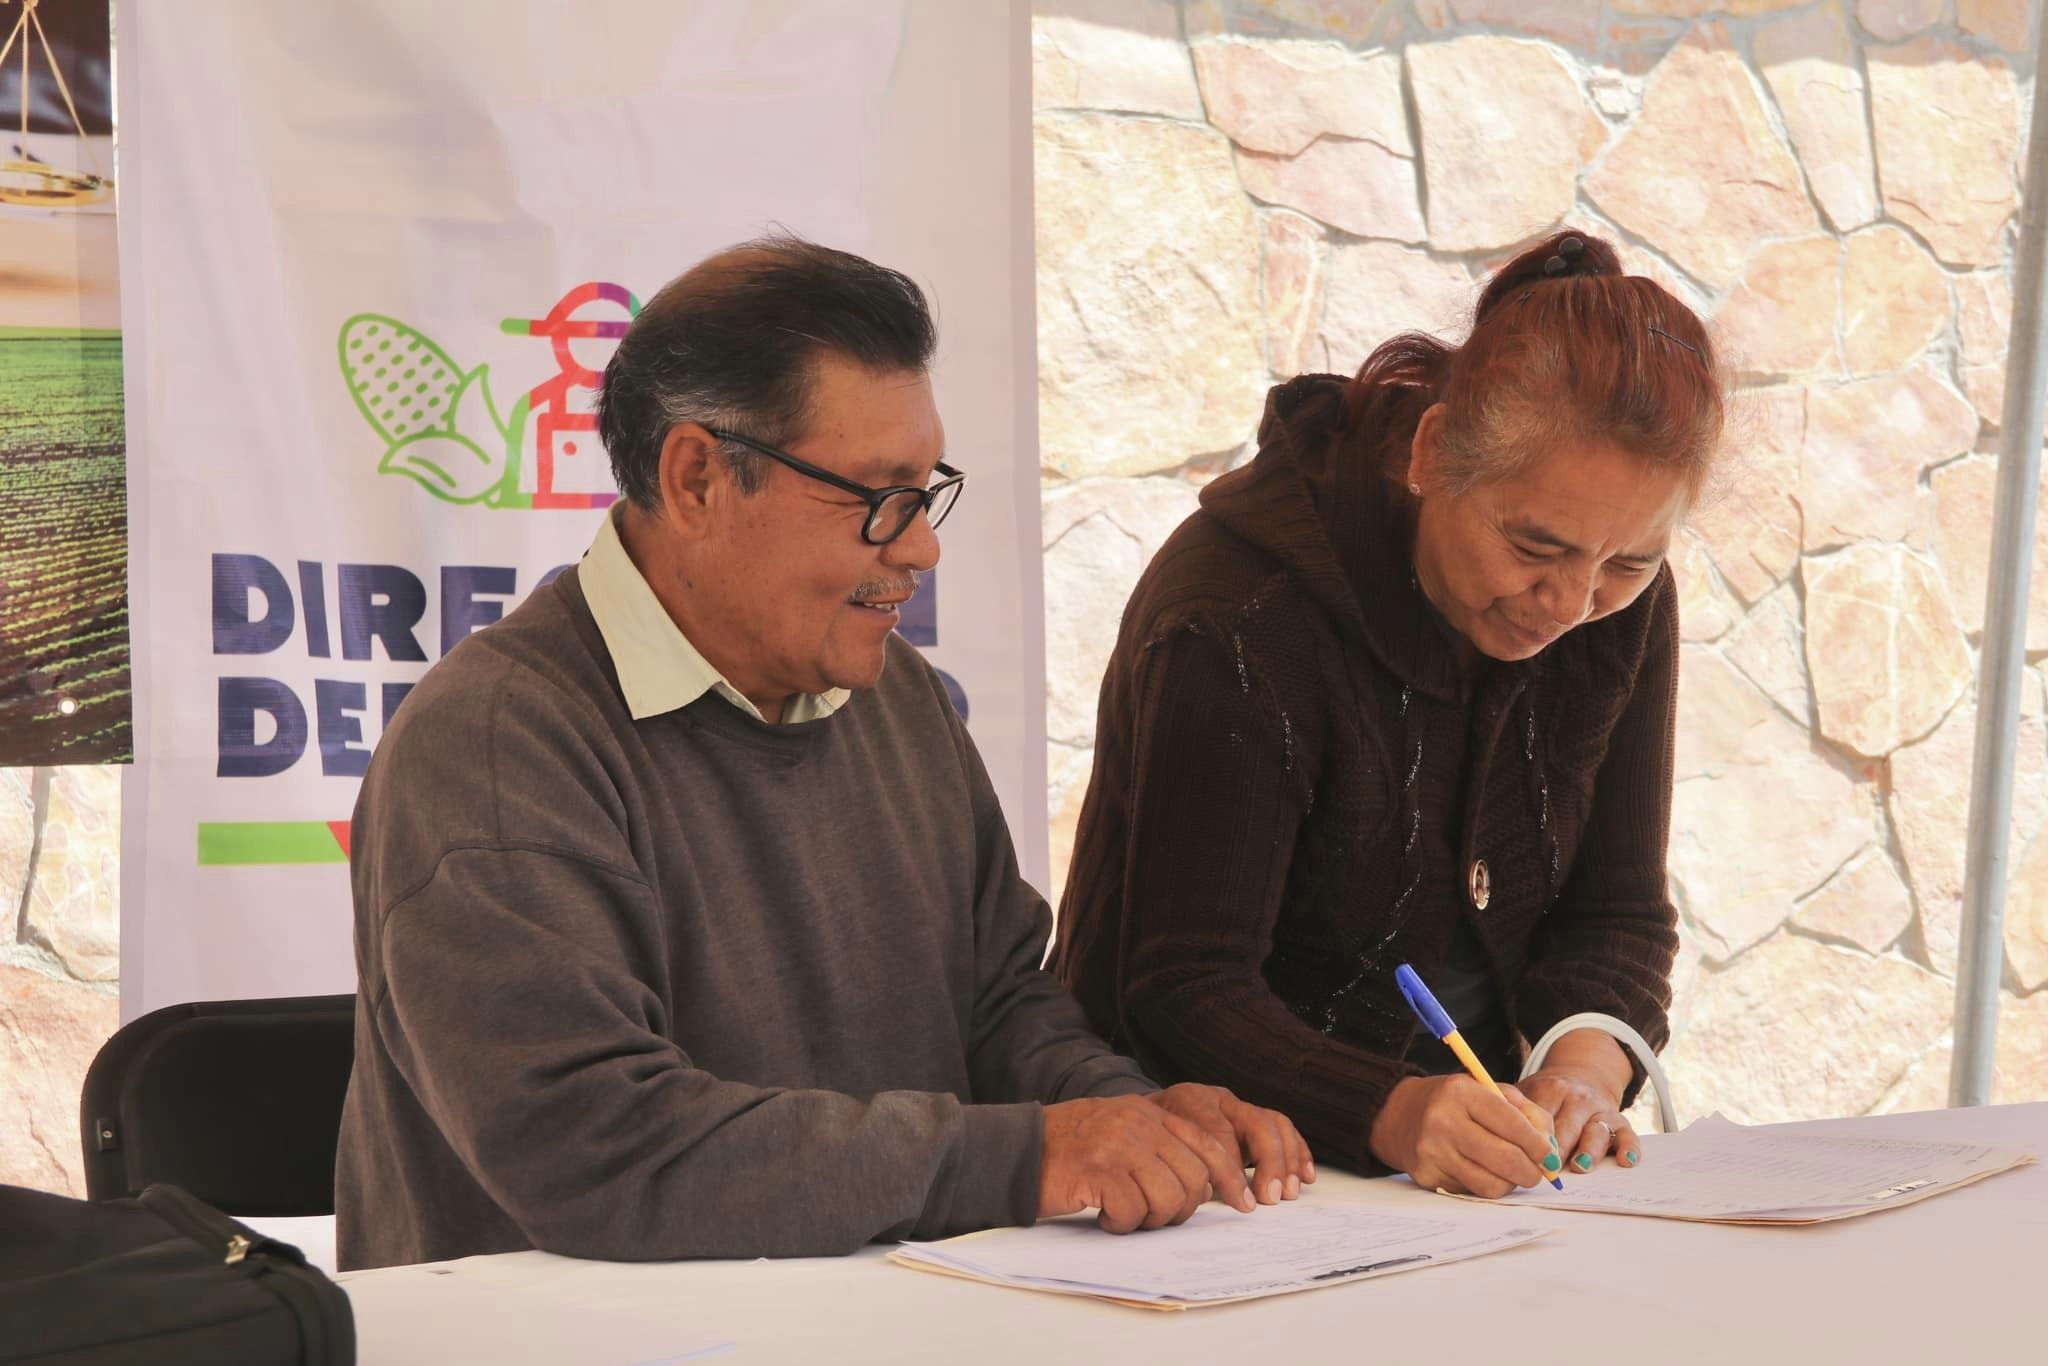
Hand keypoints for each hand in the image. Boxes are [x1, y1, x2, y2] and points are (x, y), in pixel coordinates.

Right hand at [1040, 1094, 1259, 1232]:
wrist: (1015, 1151)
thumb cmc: (1068, 1151)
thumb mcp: (1119, 1134)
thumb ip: (1157, 1146)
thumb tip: (1203, 1184)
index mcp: (1147, 1112)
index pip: (1207, 1142)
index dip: (1230, 1176)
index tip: (1243, 1203)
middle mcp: (1137, 1122)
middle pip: (1193, 1177)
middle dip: (1181, 1209)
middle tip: (1150, 1216)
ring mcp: (1118, 1143)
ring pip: (1168, 1197)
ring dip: (1149, 1219)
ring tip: (1123, 1214)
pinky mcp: (1097, 1169)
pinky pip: (1132, 1210)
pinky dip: (1121, 1224)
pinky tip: (1103, 1217)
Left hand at [1144, 1083, 1315, 1205]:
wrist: (1146, 1115)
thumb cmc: (1150, 1138)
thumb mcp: (1153, 1147)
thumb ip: (1178, 1164)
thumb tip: (1207, 1191)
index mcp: (1189, 1102)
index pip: (1218, 1134)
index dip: (1232, 1171)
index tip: (1244, 1202)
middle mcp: (1217, 1098)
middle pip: (1255, 1122)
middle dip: (1269, 1162)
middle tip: (1272, 1197)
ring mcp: (1237, 1106)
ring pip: (1273, 1123)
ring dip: (1287, 1160)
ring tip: (1290, 1192)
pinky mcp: (1251, 1116)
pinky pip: (1282, 1129)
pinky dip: (1298, 1151)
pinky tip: (1306, 1175)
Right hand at [1369, 1074, 1560, 1197]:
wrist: (1396, 1114)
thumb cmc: (1451, 1102)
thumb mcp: (1485, 1090)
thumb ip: (1524, 1112)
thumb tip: (1551, 1150)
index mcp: (1461, 1092)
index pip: (1511, 1123)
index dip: (1538, 1145)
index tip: (1551, 1156)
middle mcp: (1443, 1121)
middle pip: (1505, 1159)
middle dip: (1531, 1172)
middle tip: (1539, 1173)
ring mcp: (1432, 1151)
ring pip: (1491, 1184)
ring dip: (1510, 1184)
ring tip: (1510, 1172)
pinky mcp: (1426, 1176)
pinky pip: (1471, 1192)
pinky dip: (1485, 1186)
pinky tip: (1482, 1172)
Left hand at [1518, 1029, 1638, 1172]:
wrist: (1582, 1076)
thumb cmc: (1546, 1096)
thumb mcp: (1527, 1092)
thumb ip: (1512, 1109)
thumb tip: (1489, 1137)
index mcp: (1551, 1089)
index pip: (1541, 1114)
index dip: (1532, 1137)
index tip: (1522, 1155)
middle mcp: (1578, 1098)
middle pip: (1569, 1125)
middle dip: (1559, 1148)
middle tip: (1549, 1168)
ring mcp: (1601, 1109)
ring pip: (1597, 1130)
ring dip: (1589, 1149)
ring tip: (1580, 1166)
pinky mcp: (1620, 1121)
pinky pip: (1628, 1135)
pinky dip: (1629, 1148)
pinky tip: (1626, 1161)